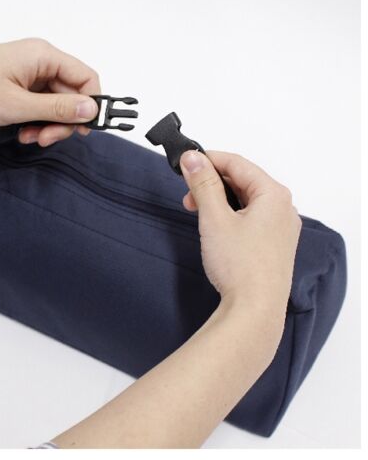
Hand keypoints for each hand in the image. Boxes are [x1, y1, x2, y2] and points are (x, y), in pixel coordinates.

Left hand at [0, 34, 100, 145]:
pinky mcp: (25, 85)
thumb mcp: (18, 105)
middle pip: (73, 96)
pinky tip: (23, 132)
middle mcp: (43, 63)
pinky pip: (43, 106)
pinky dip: (37, 122)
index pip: (86, 78)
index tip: (82, 130)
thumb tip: (92, 110)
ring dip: (48, 125)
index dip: (91, 105)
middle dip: (62, 122)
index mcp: (45, 57)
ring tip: (29, 137)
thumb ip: (58, 109)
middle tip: (46, 139)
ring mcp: (34, 74)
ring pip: (58, 105)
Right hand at [180, 150, 301, 312]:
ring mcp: (281, 228)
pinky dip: (230, 215)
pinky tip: (215, 226)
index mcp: (274, 195)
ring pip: (246, 200)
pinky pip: (251, 218)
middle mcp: (282, 209)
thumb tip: (193, 158)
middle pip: (243, 181)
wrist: (255, 310)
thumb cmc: (240, 266)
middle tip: (188, 194)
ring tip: (198, 211)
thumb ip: (204, 184)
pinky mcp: (273, 244)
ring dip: (219, 200)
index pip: (237, 163)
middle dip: (212, 183)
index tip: (186, 163)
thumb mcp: (215, 218)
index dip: (209, 160)